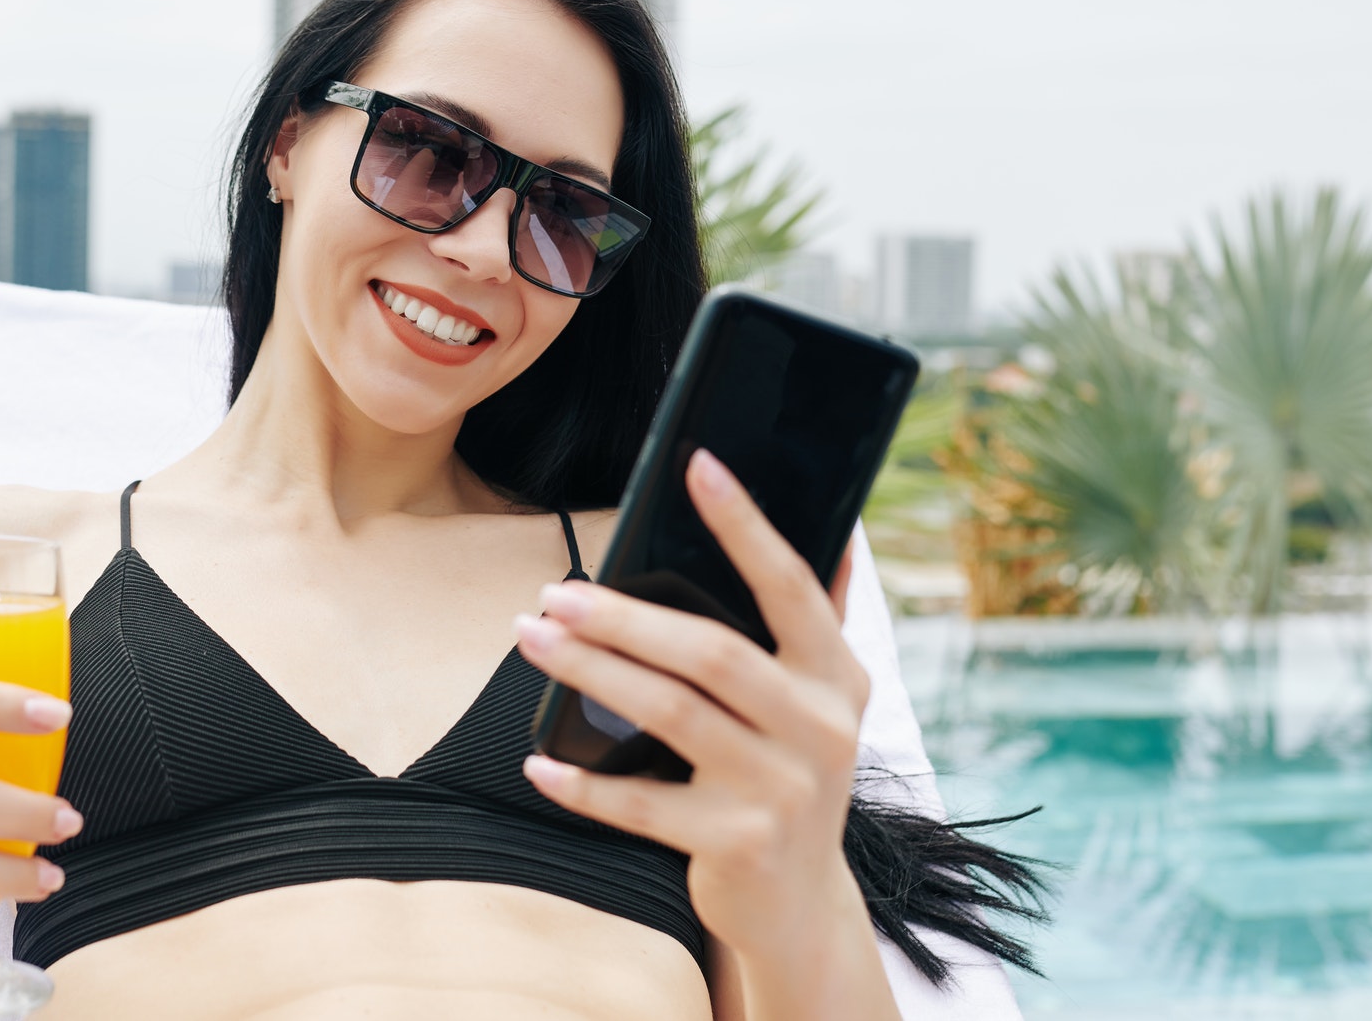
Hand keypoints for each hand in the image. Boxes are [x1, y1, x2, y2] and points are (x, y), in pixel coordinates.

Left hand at [514, 448, 869, 957]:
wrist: (798, 906)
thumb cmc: (786, 776)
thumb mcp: (818, 701)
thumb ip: (816, 623)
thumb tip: (837, 529)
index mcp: (838, 675)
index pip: (791, 584)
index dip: (745, 524)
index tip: (697, 464)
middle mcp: (821, 727)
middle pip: (710, 651)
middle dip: (624, 616)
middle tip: (555, 593)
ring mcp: (782, 789)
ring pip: (671, 713)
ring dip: (591, 672)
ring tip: (533, 639)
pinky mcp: (738, 843)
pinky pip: (641, 802)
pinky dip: (584, 782)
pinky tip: (540, 760)